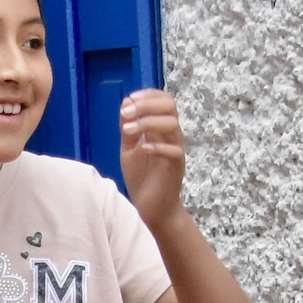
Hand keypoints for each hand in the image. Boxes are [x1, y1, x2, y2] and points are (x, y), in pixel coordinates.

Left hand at [120, 87, 186, 227]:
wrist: (151, 207)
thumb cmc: (142, 178)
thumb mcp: (129, 149)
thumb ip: (128, 129)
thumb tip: (126, 103)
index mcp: (159, 129)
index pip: (163, 100)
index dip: (148, 95)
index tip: (129, 99)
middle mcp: (170, 135)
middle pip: (170, 106)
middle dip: (147, 104)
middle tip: (127, 112)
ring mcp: (175, 149)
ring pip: (172, 125)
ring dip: (148, 122)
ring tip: (128, 130)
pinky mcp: (176, 167)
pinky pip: (174, 151)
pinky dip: (158, 147)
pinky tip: (142, 149)